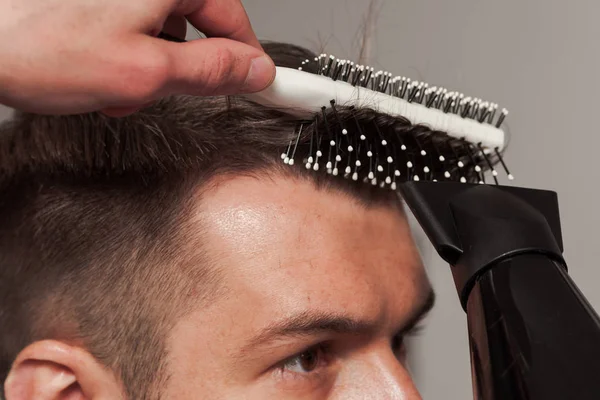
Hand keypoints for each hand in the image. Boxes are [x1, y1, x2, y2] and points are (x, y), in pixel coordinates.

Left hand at [0, 0, 275, 114]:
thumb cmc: (41, 48)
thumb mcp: (145, 72)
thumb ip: (210, 72)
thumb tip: (254, 71)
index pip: (232, 17)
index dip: (247, 58)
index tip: (263, 86)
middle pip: (196, 27)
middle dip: (182, 68)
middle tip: (157, 92)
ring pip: (163, 34)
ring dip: (150, 69)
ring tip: (114, 86)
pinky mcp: (100, 3)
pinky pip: (133, 31)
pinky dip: (126, 58)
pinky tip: (99, 74)